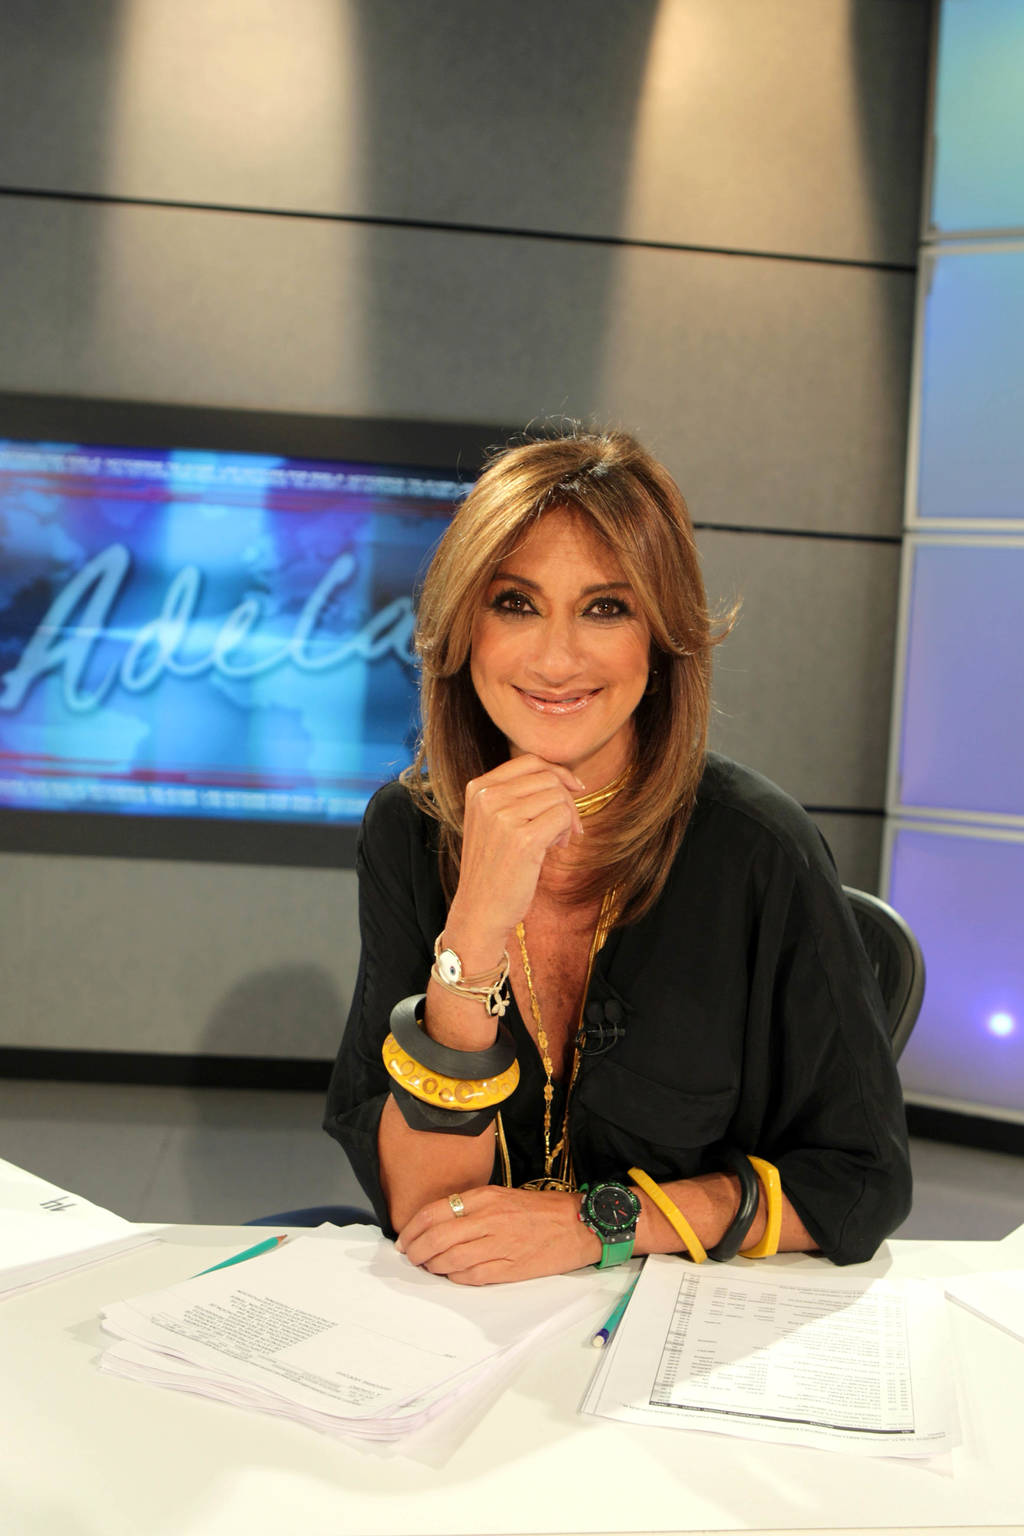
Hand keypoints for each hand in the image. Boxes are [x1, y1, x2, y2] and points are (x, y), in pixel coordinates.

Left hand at [395, 1184, 600, 1284]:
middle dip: (416, 1251)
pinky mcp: (510, 1268)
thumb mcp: (503, 1196)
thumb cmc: (541, 1211)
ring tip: (428, 1267)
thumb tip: (440, 1224)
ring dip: (433, 1266)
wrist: (579, 1225)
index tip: (404, 1239)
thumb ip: (473, 1208)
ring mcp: (499, 1244)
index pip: (434, 1212)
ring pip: (450, 1259)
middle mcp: (488, 1218)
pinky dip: (455, 1278)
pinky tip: (452, 1276)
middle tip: (410, 1257)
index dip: (413, 1229)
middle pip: (436, 1238)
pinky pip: (471, 1276)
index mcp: (485, 1197)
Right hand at [445, 755, 584, 959]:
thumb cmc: (493, 867)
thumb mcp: (492, 821)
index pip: (529, 761)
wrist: (480, 909)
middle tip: (566, 827)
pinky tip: (555, 848)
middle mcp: (487, 797)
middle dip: (567, 800)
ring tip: (554, 841)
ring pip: (558, 797)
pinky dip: (566, 831)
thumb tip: (562, 777)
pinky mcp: (523, 839)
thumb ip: (515, 795)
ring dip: (566, 819)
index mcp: (478, 788)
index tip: (573, 789)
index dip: (557, 772)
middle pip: (548, 778)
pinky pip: (562, 817)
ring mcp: (503, 817)